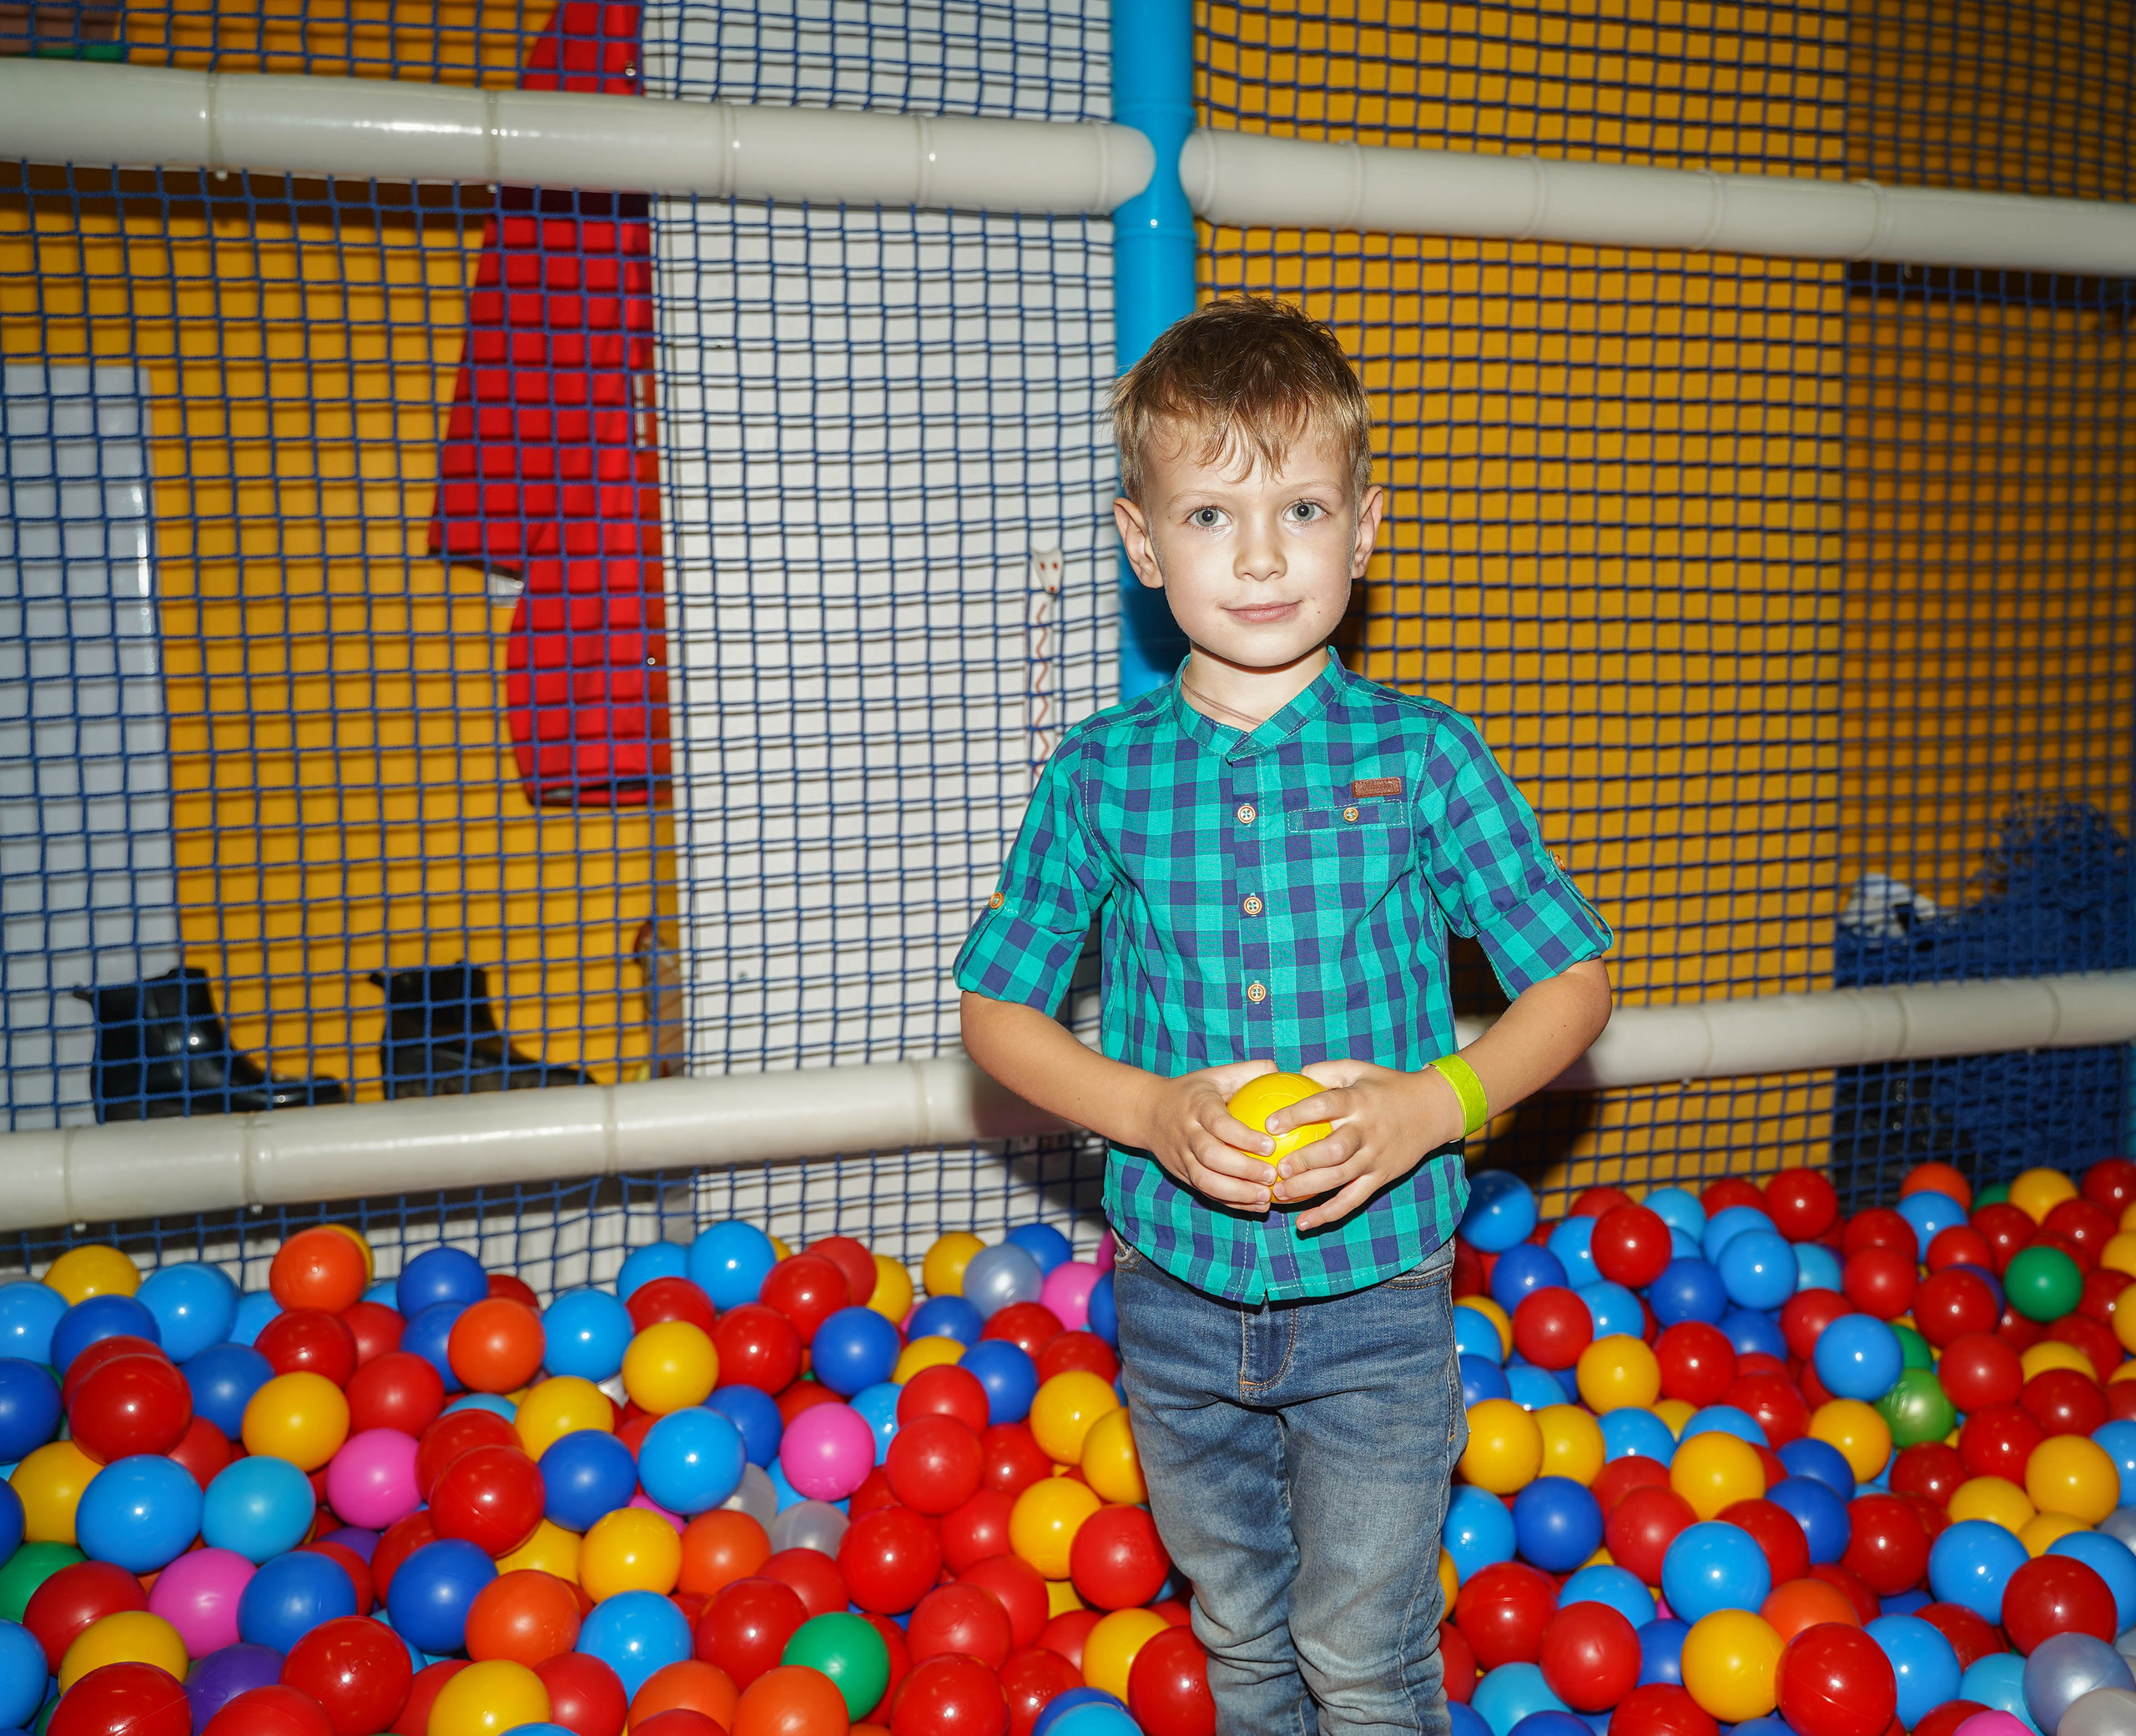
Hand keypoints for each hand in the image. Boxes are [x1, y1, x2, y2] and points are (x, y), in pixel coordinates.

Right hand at [1137, 1059, 1284, 1211]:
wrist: (1148, 1112)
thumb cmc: (1193, 1092)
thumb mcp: (1216, 1075)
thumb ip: (1248, 1072)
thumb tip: (1281, 1072)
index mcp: (1197, 1106)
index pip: (1219, 1123)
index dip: (1243, 1137)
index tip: (1270, 1145)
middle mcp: (1187, 1134)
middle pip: (1211, 1156)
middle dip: (1243, 1169)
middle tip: (1271, 1175)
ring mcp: (1182, 1157)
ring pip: (1205, 1180)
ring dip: (1236, 1193)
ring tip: (1265, 1197)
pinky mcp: (1182, 1175)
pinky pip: (1206, 1192)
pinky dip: (1231, 1202)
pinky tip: (1256, 1205)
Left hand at [1265, 1059, 1463, 1231]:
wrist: (1433, 1109)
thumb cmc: (1386, 1086)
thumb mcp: (1357, 1069)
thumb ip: (1324, 1072)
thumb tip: (1287, 1075)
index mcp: (1358, 1101)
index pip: (1324, 1106)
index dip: (1295, 1115)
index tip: (1269, 1124)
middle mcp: (1367, 1131)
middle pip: (1334, 1150)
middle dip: (1303, 1161)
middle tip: (1277, 1168)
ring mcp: (1375, 1157)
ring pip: (1340, 1178)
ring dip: (1308, 1189)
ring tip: (1280, 1193)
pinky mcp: (1381, 1178)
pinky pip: (1352, 1200)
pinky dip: (1327, 1215)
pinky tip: (1302, 1223)